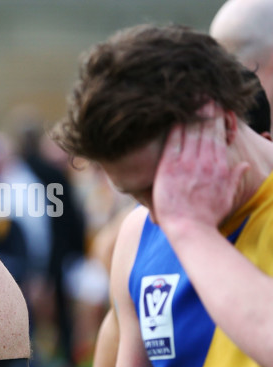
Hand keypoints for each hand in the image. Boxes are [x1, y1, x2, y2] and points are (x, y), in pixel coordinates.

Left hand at [152, 102, 248, 229]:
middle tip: (203, 90)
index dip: (216, 117)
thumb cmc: (207, 216)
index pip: (217, 135)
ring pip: (191, 130)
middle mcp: (205, 160)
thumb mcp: (227, 196)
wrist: (189, 229)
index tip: (215, 103)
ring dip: (191, 111)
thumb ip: (234, 178)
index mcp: (219, 165)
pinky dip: (175, 125)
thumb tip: (243, 165)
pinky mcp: (169, 167)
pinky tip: (173, 112)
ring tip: (190, 95)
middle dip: (205, 107)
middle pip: (205, 128)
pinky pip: (173, 140)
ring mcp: (187, 162)